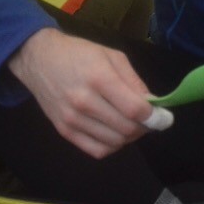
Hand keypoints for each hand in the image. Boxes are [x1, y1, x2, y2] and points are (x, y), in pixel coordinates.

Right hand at [6, 27, 153, 158]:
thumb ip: (134, 81)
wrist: (39, 60)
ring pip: (113, 143)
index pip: (134, 109)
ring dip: (129, 137)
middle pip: (125, 129)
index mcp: (99, 78)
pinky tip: (114, 133)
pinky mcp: (63, 131)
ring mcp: (71, 119)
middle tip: (149, 119)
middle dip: (144, 127)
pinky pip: (96, 150)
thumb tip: (153, 104)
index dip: (154, 117)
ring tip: (131, 124)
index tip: (164, 117)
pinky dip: (112, 146)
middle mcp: (84, 102)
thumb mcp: (113, 56)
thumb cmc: (80, 53)